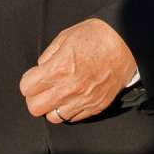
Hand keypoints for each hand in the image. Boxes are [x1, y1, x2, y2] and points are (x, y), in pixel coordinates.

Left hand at [18, 17, 137, 123]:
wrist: (127, 43)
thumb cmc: (98, 36)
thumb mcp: (66, 36)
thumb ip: (49, 55)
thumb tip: (41, 68)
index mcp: (58, 69)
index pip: (26, 88)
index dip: (29, 81)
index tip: (35, 76)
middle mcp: (68, 89)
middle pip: (35, 108)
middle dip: (36, 97)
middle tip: (43, 88)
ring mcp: (83, 100)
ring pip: (54, 117)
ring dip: (53, 106)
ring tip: (59, 94)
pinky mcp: (96, 106)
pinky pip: (74, 118)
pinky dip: (70, 109)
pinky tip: (74, 97)